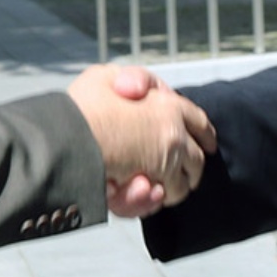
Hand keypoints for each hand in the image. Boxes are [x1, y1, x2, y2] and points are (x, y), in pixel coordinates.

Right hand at [67, 65, 215, 214]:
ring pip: (181, 184)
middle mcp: (175, 135)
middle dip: (190, 166)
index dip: (203, 133)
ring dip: (170, 187)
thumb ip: (131, 80)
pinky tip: (140, 190)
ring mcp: (167, 162)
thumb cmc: (81, 107)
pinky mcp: (154, 186)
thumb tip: (137, 90)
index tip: (208, 143)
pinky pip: (158, 200)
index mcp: (169, 106)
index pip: (198, 121)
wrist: (68, 137)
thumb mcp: (104, 77)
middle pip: (197, 158)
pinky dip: (149, 200)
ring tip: (152, 183)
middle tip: (180, 171)